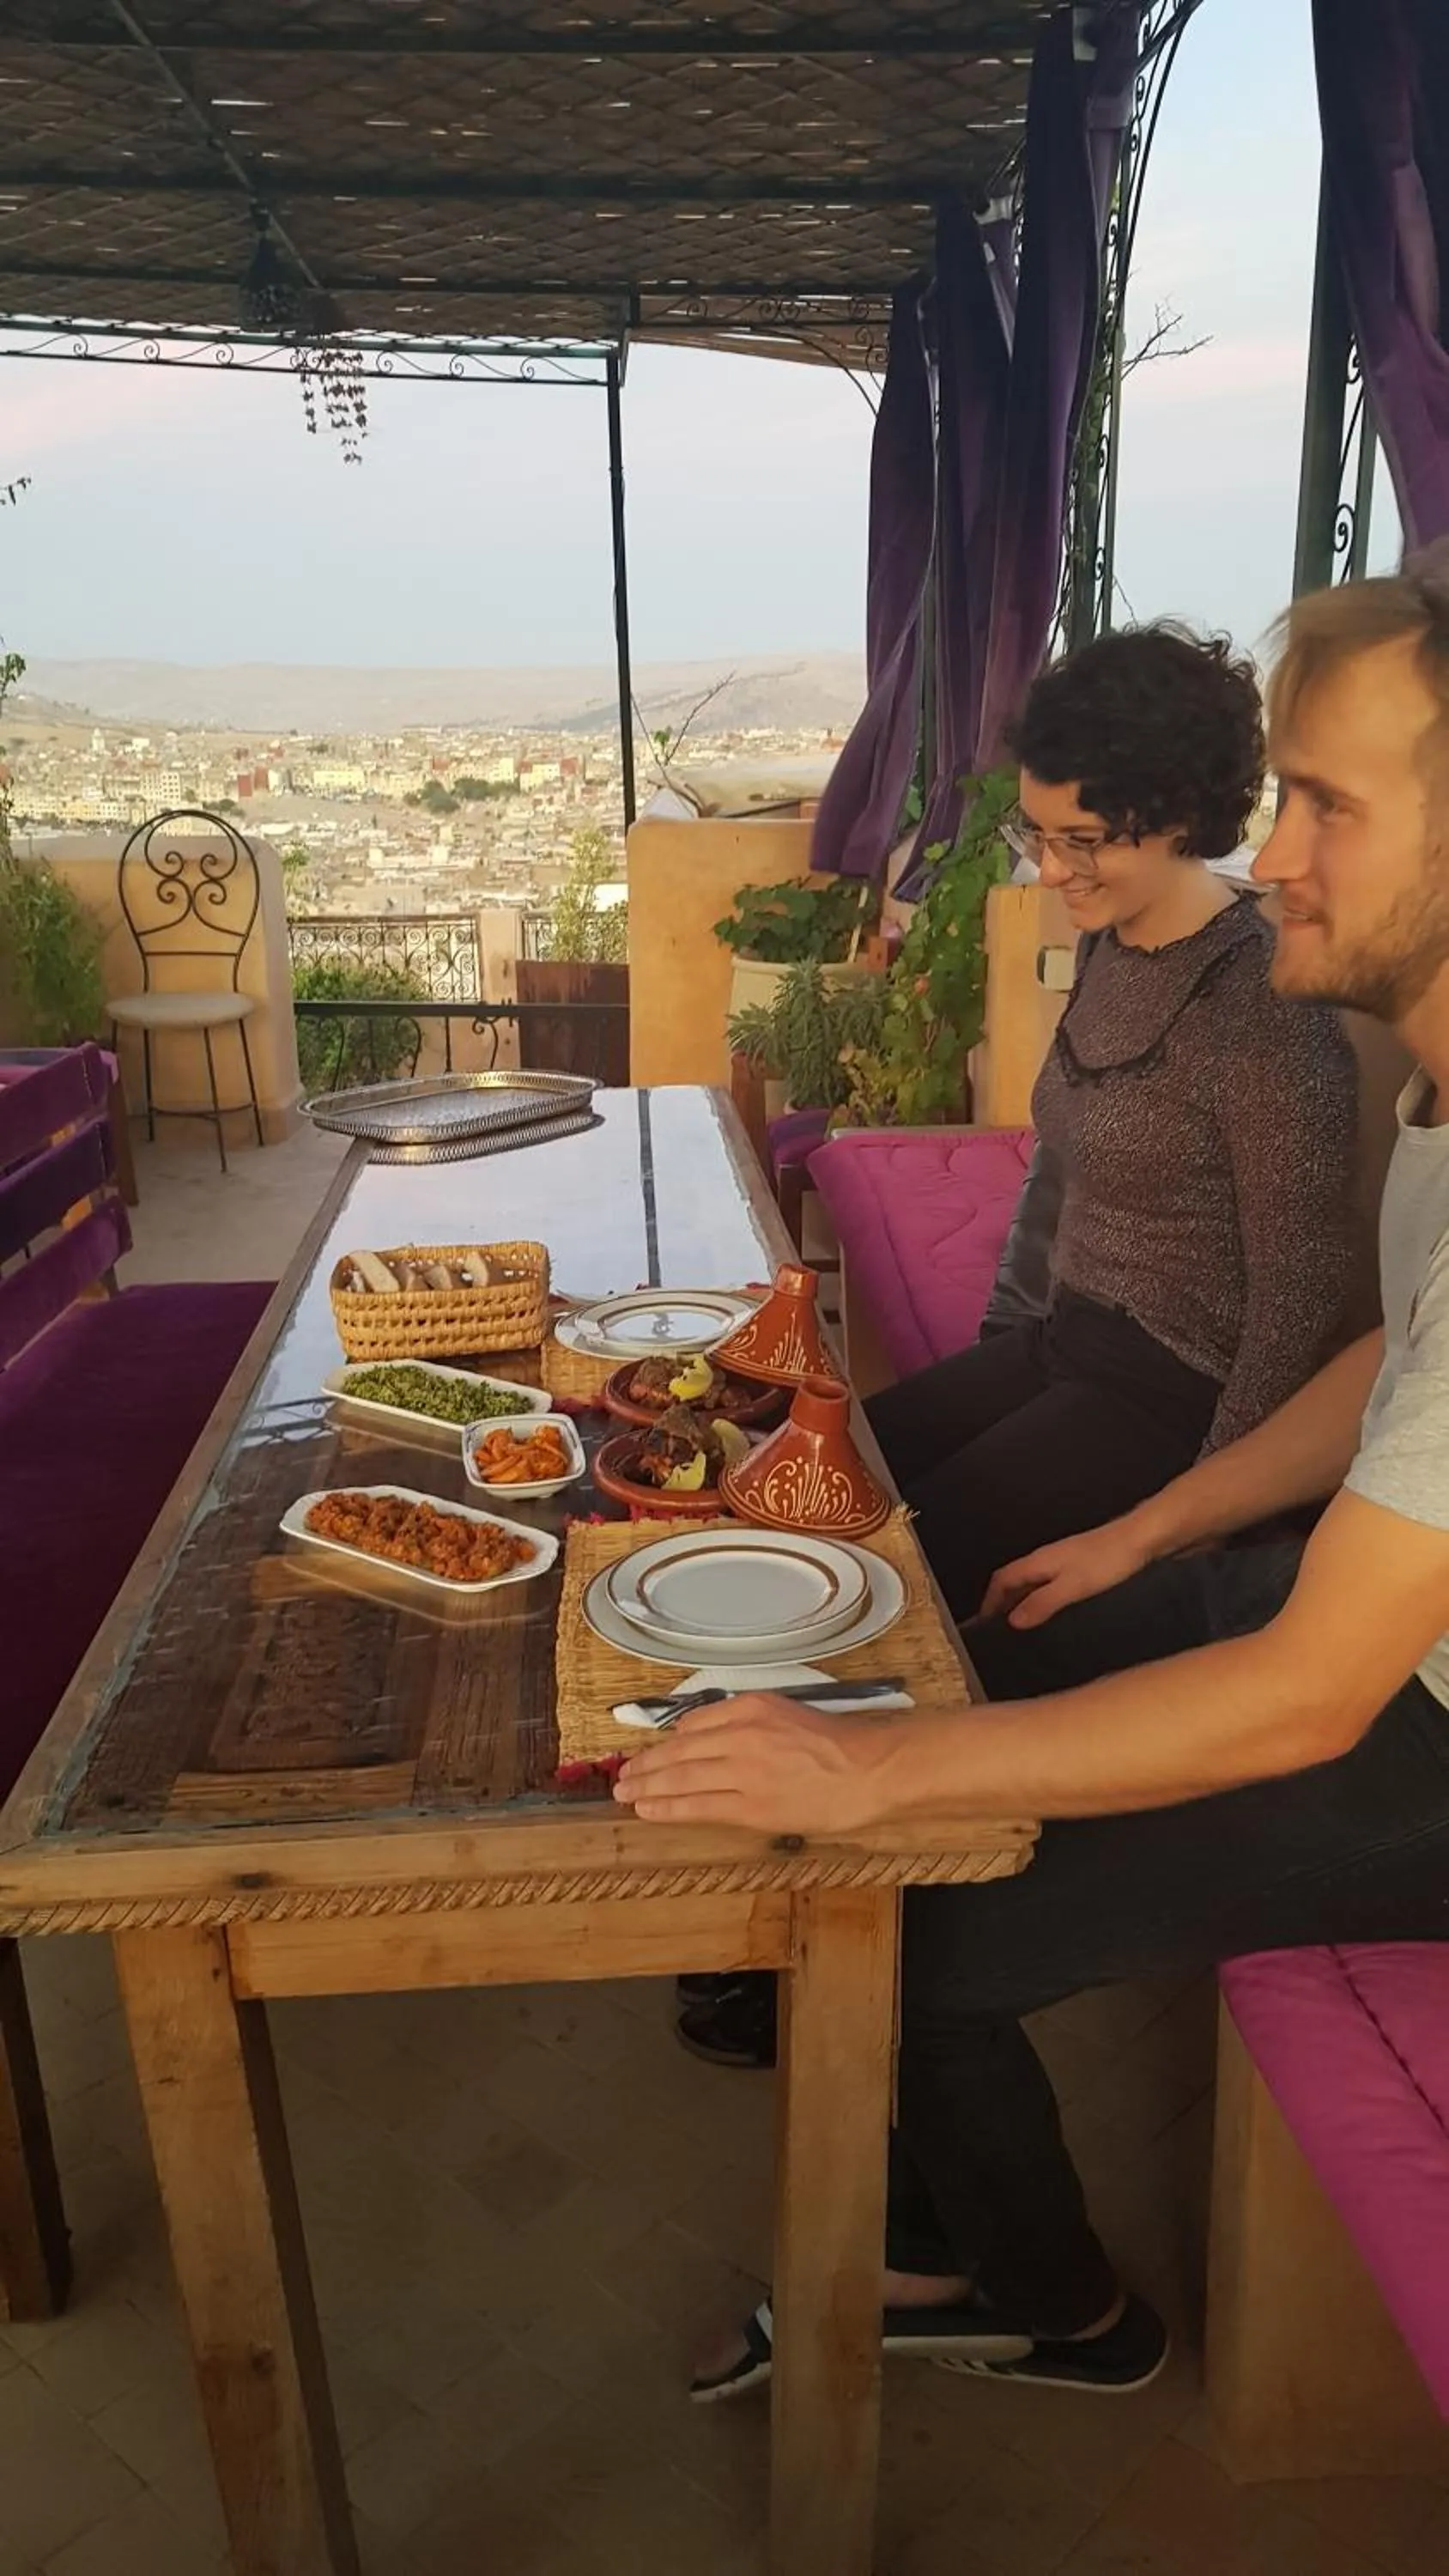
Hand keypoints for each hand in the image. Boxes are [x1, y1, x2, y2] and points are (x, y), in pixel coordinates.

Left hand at [612, 1693, 885, 1835]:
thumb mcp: (788, 1713)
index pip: (694, 1723)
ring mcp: (744, 1771)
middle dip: (646, 1764)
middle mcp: (742, 1734)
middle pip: (680, 1750)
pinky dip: (668, 1807)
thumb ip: (748, 1720)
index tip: (651, 1752)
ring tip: (625, 1793)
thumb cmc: (839, 1743)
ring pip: (682, 1777)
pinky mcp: (752, 1805)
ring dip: (648, 1786)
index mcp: (753, 1707)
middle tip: (623, 1775)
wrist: (870, 1769)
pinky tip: (647, 1810)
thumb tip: (703, 1734)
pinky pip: (699, 1805)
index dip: (665, 1741)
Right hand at [979, 1516, 1152, 1628]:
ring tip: (1022, 1626)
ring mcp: (1064, 1560)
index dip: (989, 1601)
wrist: (1141, 1538)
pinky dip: (1043, 1598)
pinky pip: (1051, 1583)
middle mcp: (1047, 1558)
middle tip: (999, 1629)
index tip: (983, 1624)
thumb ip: (1042, 1603)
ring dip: (1023, 1601)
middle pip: (1014, 1580)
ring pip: (1033, 1581)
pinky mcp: (1081, 1565)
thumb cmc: (1108, 1560)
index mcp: (1039, 1561)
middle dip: (1002, 1602)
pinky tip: (1054, 1611)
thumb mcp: (1072, 1586)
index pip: (1002, 1580)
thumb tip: (1012, 1621)